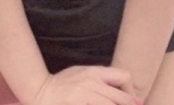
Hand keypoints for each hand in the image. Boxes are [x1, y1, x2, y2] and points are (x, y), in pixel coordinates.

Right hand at [29, 67, 143, 104]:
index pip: (124, 77)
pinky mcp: (81, 100)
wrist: (41, 91)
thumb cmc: (61, 85)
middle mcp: (93, 81)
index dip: (131, 91)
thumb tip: (121, 91)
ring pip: (114, 104)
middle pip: (124, 98)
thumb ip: (99, 79)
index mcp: (94, 72)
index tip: (131, 101)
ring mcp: (87, 93)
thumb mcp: (80, 74)